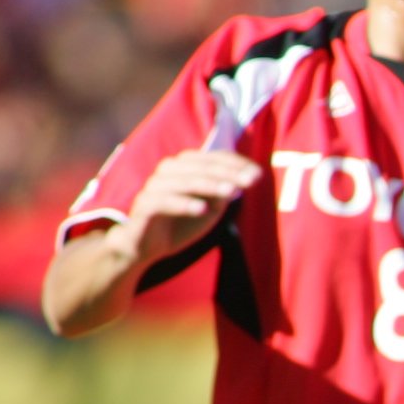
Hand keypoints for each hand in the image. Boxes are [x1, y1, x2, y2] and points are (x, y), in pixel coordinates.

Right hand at [124, 150, 263, 268]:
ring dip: (209, 185)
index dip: (236, 164)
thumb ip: (223, 193)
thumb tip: (244, 180)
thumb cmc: (181, 222)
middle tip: (251, 181)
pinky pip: (164, 202)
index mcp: (184, 166)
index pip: (213, 158)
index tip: (258, 174)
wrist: (147, 245)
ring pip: (185, 181)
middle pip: (201, 166)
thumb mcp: (210, 208)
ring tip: (231, 192)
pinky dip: (184, 204)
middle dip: (228, 173)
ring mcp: (155, 186)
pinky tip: (202, 209)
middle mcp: (168, 170)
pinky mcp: (144, 205)